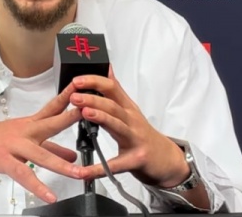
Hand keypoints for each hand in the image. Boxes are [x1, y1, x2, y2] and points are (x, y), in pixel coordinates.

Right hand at [0, 83, 83, 202]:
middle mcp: (24, 131)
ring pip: (41, 154)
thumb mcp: (23, 141)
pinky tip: (50, 195)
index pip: (52, 107)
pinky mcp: (4, 160)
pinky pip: (23, 174)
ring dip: (62, 164)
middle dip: (71, 119)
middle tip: (91, 116)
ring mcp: (14, 145)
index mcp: (30, 124)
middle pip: (51, 124)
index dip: (68, 97)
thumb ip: (51, 148)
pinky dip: (38, 186)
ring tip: (80, 173)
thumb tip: (73, 154)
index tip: (83, 88)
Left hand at [69, 66, 189, 187]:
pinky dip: (98, 169)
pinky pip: (115, 164)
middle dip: (93, 98)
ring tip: (84, 113)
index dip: (95, 82)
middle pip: (113, 105)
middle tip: (74, 95)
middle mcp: (132, 120)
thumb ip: (117, 92)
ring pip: (117, 126)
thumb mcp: (131, 110)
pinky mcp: (136, 159)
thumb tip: (107, 68)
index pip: (112, 88)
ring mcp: (135, 139)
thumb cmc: (144, 135)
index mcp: (127, 108)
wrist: (167, 160)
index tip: (77, 80)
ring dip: (100, 118)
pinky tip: (84, 172)